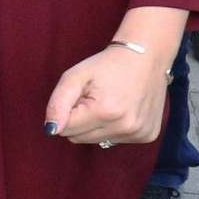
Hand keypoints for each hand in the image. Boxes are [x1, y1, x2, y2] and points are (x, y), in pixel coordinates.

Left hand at [45, 42, 169, 147]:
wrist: (147, 57)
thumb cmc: (107, 65)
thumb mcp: (75, 76)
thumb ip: (58, 103)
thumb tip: (51, 130)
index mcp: (105, 111)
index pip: (65, 129)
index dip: (66, 112)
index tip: (79, 96)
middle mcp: (124, 126)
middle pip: (79, 138)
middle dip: (79, 120)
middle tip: (93, 99)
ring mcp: (138, 132)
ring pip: (96, 141)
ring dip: (96, 125)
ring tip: (109, 103)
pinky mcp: (148, 135)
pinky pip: (116, 140)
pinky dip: (114, 127)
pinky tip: (123, 109)